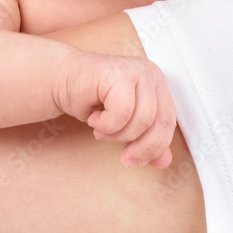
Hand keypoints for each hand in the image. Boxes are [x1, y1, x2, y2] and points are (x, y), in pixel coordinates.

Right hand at [54, 50, 176, 167]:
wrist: (63, 79)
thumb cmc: (93, 100)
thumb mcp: (126, 124)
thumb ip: (147, 140)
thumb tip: (163, 162)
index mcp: (158, 84)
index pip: (168, 121)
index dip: (156, 147)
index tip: (139, 161)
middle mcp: (151, 73)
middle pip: (160, 122)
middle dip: (141, 147)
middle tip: (124, 157)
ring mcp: (135, 70)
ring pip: (141, 120)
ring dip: (118, 135)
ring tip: (101, 131)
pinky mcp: (117, 73)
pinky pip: (121, 113)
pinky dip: (106, 125)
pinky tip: (94, 118)